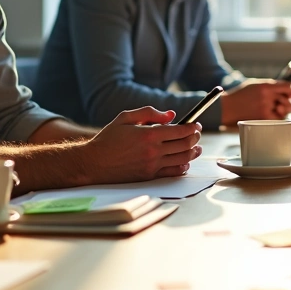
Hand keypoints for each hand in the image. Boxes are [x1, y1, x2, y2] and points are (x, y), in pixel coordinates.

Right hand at [80, 106, 202, 182]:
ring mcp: (153, 165)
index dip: (192, 127)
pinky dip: (183, 167)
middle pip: (185, 145)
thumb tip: (171, 115)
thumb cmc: (108, 139)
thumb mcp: (125, 118)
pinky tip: (185, 162)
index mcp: (149, 134)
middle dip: (195, 138)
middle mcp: (153, 151)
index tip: (196, 125)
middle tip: (197, 135)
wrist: (93, 163)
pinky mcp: (150, 176)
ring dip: (193, 153)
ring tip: (197, 148)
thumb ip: (150, 113)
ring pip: (183, 159)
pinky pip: (173, 172)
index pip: (180, 131)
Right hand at [220, 79, 290, 123]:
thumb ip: (272, 86)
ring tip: (275, 108)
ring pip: (285, 110)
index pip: (289, 87)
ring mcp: (265, 108)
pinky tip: (271, 114)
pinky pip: (278, 119)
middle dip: (289, 102)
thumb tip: (290, 89)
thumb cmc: (241, 95)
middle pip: (289, 100)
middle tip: (283, 103)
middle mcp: (267, 97)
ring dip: (283, 110)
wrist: (227, 107)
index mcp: (265, 86)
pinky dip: (277, 117)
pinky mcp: (263, 118)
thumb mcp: (256, 84)